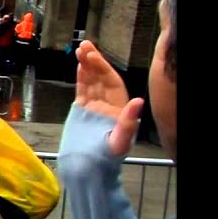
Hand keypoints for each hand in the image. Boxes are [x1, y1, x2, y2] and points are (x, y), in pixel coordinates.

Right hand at [74, 40, 144, 156]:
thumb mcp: (118, 142)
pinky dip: (81, 78)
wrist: (85, 172)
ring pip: (92, 82)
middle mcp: (108, 106)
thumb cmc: (103, 161)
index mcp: (119, 111)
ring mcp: (94, 108)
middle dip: (94, 62)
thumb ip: (128, 123)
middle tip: (85, 46)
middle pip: (102, 79)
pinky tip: (79, 66)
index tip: (94, 56)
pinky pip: (83, 91)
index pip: (112, 83)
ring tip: (81, 49)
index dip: (103, 68)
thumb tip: (138, 102)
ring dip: (87, 66)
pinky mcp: (82, 112)